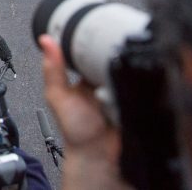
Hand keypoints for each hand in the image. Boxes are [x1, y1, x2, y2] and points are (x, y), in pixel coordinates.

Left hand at [40, 35, 130, 189]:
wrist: (98, 157)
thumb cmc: (75, 130)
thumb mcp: (58, 96)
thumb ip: (53, 70)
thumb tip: (45, 40)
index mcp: (86, 77)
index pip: (93, 52)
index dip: (96, 42)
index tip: (100, 34)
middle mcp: (105, 81)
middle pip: (115, 60)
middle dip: (115, 62)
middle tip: (104, 78)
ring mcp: (123, 91)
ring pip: (132, 73)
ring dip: (129, 76)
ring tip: (115, 91)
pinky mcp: (138, 101)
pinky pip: (146, 89)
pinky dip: (143, 89)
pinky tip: (133, 92)